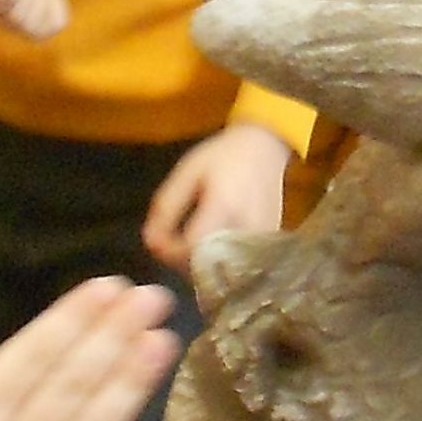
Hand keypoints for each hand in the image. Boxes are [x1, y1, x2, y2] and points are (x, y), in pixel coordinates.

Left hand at [145, 123, 289, 274]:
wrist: (264, 149)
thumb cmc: (221, 157)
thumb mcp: (186, 174)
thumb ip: (165, 209)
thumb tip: (152, 246)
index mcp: (224, 205)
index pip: (191, 247)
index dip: (170, 251)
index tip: (159, 241)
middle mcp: (247, 227)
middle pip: (208, 266)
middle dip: (182, 262)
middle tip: (172, 244)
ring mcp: (262, 239)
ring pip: (222, 271)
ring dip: (200, 266)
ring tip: (190, 243)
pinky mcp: (269, 245)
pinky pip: (237, 266)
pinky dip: (218, 263)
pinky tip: (211, 245)